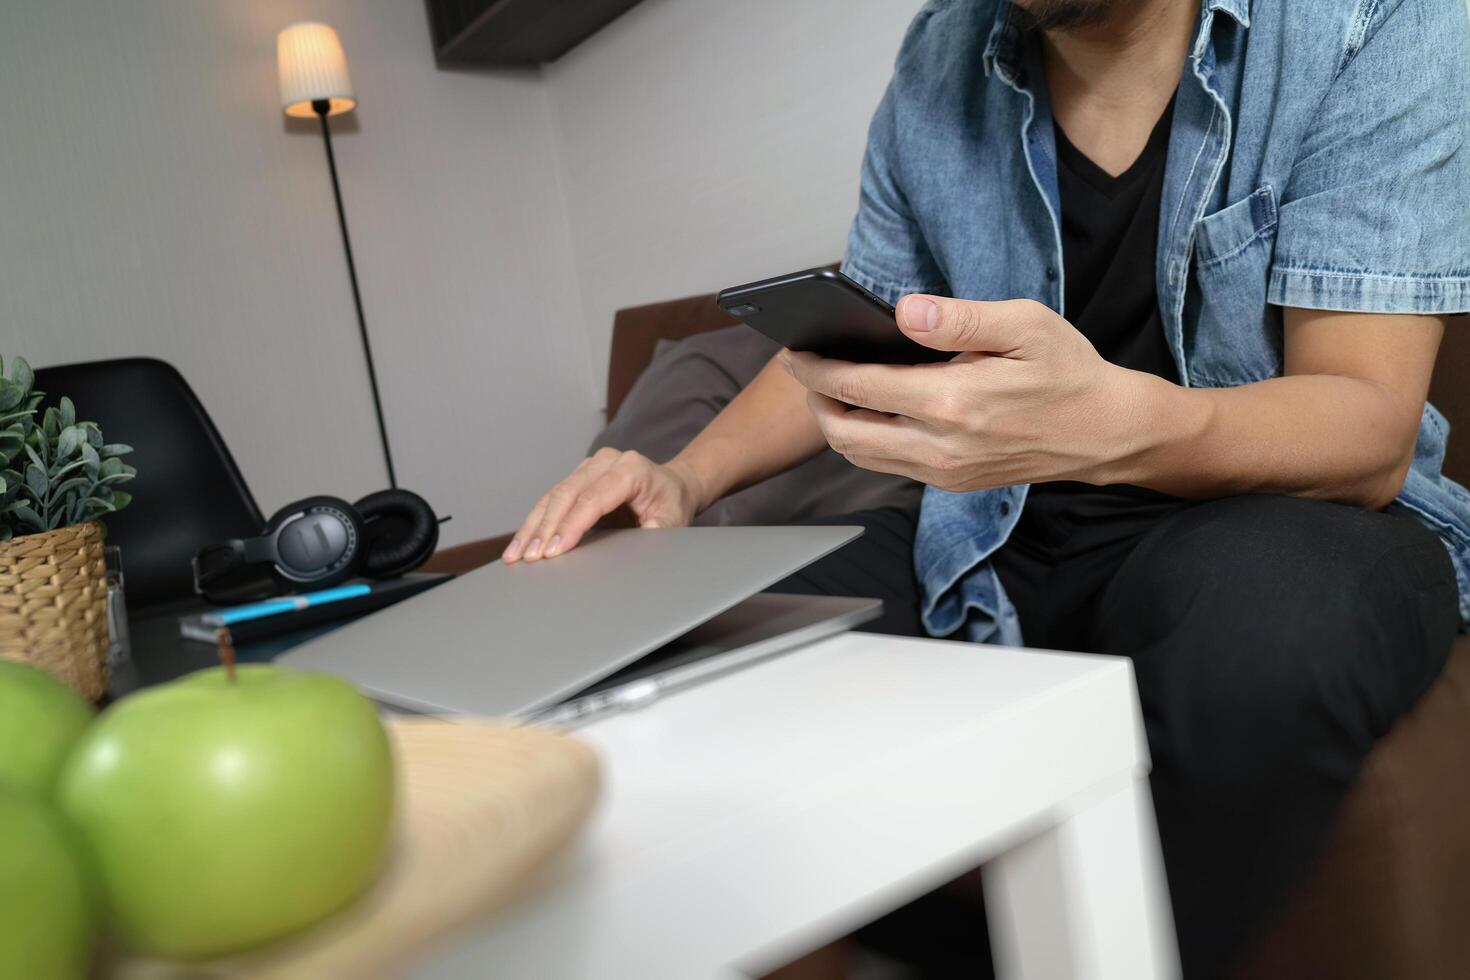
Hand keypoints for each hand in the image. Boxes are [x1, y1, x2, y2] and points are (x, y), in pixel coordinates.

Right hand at [502, 449, 703, 562]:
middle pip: (566, 494)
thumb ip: (656, 532)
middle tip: (530, 558)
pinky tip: (522, 542)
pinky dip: (535, 522)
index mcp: (630, 468)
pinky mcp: (578, 477)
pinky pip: (552, 498)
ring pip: (553, 495)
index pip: (593, 499)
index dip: (571, 526)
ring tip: (516, 555)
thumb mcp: (673, 521)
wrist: (674, 485)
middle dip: (545, 528)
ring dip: (532, 526)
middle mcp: (606, 461)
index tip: (554, 551)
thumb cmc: (673, 504)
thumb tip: (634, 546)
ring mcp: (590, 466)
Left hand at [781, 295, 1158, 491]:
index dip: (817, 368)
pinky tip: (870, 406)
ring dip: (836, 421)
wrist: (1104, 433)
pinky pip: (888, 464)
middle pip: (843, 433)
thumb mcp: (1025, 325)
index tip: (796, 349)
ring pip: (860, 455)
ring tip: (831, 385)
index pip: (858, 386)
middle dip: (814, 399)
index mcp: (953, 402)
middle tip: (806, 367)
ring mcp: (943, 472)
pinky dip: (866, 437)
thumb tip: (904, 311)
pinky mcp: (950, 483)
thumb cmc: (1067, 371)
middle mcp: (940, 446)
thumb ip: (960, 319)